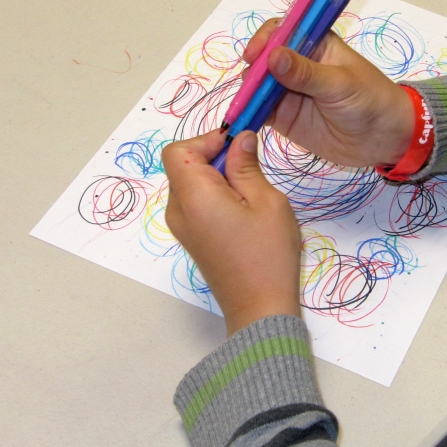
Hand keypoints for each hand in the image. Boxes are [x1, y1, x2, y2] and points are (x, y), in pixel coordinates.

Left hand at [162, 130, 301, 335]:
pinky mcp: (192, 238)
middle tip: (250, 166)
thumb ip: (247, 166)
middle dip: (213, 156)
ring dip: (216, 176)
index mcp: (193, 196)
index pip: (178, 150)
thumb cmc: (268, 254)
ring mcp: (182, 227)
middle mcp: (178, 210)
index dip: (206, 140)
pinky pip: (195, 203)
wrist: (260, 308)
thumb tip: (240, 138)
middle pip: (182, 165)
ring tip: (250, 191)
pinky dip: (214, 194)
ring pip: (190, 183)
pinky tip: (243, 209)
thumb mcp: (266, 201)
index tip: (236, 145)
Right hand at [242, 21, 414, 167]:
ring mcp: (287, 90)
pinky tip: (242, 119)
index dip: (265, 39)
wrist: (385, 139)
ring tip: (244, 105)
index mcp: (315, 44)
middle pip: (262, 58)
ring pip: (257, 85)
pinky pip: (259, 110)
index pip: (281, 31)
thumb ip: (306, 73)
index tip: (254, 55)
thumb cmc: (371, 100)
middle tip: (250, 86)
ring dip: (247, 92)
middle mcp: (296, 64)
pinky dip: (248, 113)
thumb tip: (273, 56)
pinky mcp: (283, 116)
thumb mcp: (340, 84)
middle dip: (252, 69)